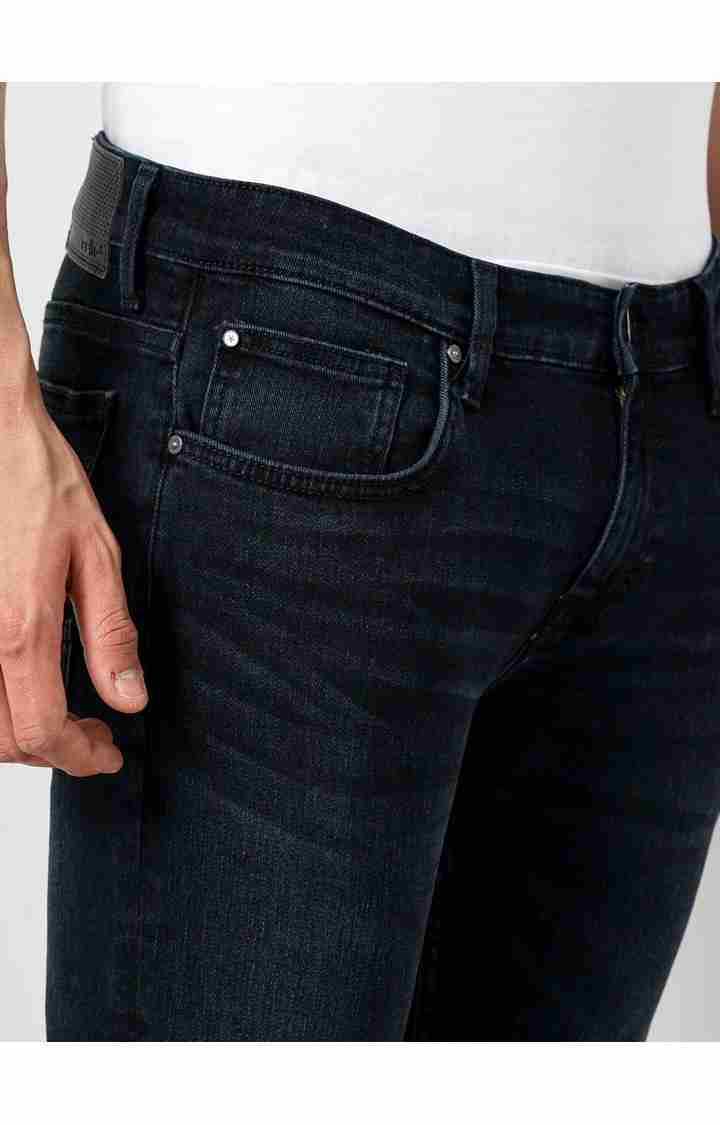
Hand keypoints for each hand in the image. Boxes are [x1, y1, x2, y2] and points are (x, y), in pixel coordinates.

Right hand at [0, 338, 146, 775]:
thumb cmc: (40, 481)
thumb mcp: (96, 554)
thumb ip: (110, 634)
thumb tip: (130, 698)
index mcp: (19, 628)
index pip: (42, 729)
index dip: (80, 756)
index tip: (110, 752)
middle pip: (4, 738)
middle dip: (52, 751)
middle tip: (94, 736)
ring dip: (19, 734)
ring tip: (62, 718)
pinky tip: (22, 687)